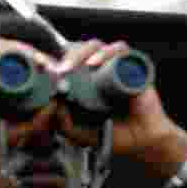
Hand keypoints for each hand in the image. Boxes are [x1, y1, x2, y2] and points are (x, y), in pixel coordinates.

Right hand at [0, 37, 68, 172]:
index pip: (13, 63)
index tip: (52, 70)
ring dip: (21, 49)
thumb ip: (36, 121)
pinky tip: (19, 55)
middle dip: (32, 54)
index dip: (33, 61)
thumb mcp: (17, 130)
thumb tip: (55, 104)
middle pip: (8, 53)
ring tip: (39, 60)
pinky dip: (3, 50)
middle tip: (50, 64)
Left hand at [50, 39, 186, 177]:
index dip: (52, 60)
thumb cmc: (114, 135)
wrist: (144, 142)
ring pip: (95, 45)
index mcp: (83, 80)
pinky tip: (95, 64)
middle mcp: (98, 69)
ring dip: (81, 52)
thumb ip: (64, 124)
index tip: (41, 68)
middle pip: (77, 49)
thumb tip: (52, 104)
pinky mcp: (132, 64)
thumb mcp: (82, 134)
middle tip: (58, 72)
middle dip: (65, 57)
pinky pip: (119, 49)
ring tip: (74, 68)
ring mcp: (115, 65)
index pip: (65, 61)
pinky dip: (106, 52)